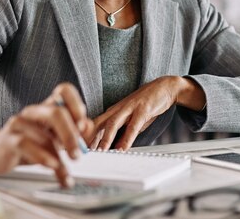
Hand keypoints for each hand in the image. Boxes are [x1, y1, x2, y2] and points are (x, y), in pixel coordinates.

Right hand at [0, 83, 93, 187]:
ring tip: (65, 171)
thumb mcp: (54, 138)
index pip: (63, 91)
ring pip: (44, 135)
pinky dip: (43, 157)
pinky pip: (26, 145)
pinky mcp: (8, 139)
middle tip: (78, 154)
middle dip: (71, 135)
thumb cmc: (28, 143)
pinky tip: (52, 166)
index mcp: (47, 108)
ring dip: (59, 157)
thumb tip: (88, 126)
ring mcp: (20, 123)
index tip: (83, 125)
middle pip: (57, 112)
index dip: (76, 105)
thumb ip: (73, 131)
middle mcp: (34, 112)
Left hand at [89, 76, 204, 150]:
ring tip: (100, 152)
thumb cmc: (146, 104)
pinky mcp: (142, 109)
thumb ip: (121, 133)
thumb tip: (113, 149)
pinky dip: (126, 138)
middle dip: (87, 138)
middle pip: (97, 123)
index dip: (83, 137)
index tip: (75, 150)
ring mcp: (129, 108)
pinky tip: (123, 148)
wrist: (164, 87)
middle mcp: (117, 109)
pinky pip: (132, 126)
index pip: (93, 125)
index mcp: (112, 111)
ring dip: (104, 138)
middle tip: (79, 152)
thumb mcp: (131, 120)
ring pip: (112, 124)